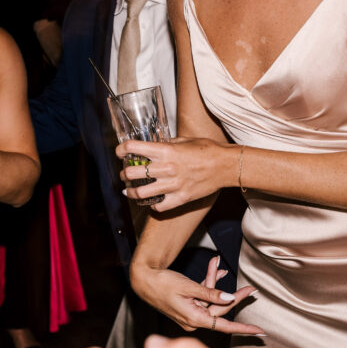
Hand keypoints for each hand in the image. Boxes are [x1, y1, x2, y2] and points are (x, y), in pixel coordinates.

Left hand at [116, 137, 236, 211]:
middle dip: (123, 174)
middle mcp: (166, 168)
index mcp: (165, 151)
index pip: (132, 148)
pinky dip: (152, 204)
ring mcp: (173, 185)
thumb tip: (152, 146)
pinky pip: (159, 206)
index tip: (119, 153)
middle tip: (124, 174)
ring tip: (129, 191)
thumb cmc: (207, 150)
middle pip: (131, 173)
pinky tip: (151, 201)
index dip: (121, 150)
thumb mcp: (183, 140)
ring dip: (131, 192)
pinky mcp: (181, 198)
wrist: (226, 166)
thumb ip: (165, 144)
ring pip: (140, 192)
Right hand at [130, 258, 263, 335]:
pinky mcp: (185, 307)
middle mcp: (192, 320)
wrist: (140, 280)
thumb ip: (210, 293)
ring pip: (210, 300)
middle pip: (220, 309)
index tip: (261, 332)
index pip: (225, 326)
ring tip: (216, 263)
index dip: (244, 329)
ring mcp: (189, 314)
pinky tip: (214, 270)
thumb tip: (230, 298)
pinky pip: (201, 297)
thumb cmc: (160, 283)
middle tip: (250, 289)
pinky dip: (207, 285)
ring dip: (213, 282)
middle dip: (233, 295)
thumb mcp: (188, 286)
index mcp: (194, 319)